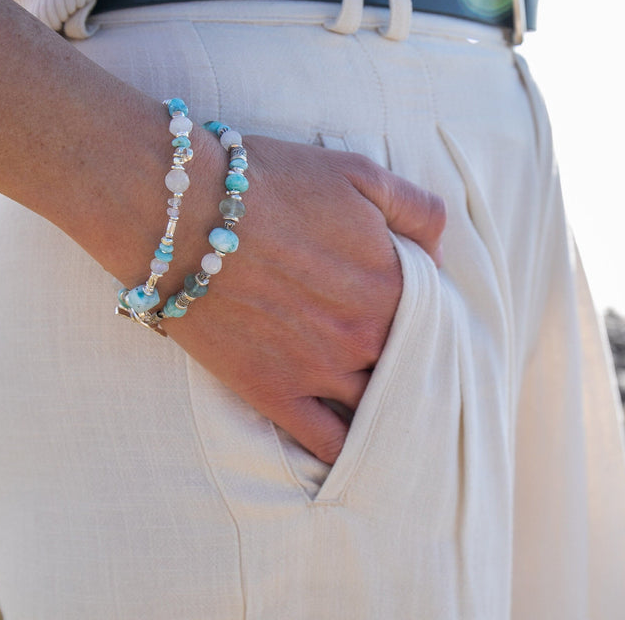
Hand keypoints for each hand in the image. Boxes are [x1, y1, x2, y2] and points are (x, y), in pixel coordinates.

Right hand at [162, 134, 445, 463]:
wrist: (183, 211)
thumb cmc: (273, 183)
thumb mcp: (362, 174)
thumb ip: (420, 212)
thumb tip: (441, 257)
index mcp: (393, 285)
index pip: (436, 318)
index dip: (424, 314)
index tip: (406, 309)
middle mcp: (366, 335)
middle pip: (407, 364)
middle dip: (403, 358)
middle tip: (391, 353)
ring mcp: (322, 371)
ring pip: (376, 407)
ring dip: (382, 405)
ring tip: (380, 403)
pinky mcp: (275, 394)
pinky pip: (329, 444)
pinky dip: (346, 450)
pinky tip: (353, 446)